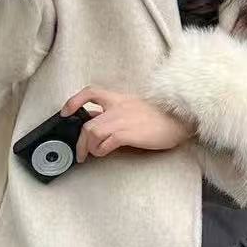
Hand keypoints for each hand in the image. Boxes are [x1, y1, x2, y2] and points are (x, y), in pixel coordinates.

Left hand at [61, 86, 195, 162]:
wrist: (180, 120)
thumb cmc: (162, 117)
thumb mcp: (136, 107)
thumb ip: (118, 112)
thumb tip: (100, 123)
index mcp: (119, 99)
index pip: (90, 92)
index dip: (74, 101)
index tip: (66, 112)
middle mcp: (118, 107)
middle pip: (88, 123)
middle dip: (79, 141)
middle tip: (80, 153)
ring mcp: (123, 120)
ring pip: (92, 132)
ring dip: (89, 147)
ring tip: (92, 154)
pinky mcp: (129, 134)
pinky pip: (106, 142)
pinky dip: (101, 150)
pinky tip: (105, 153)